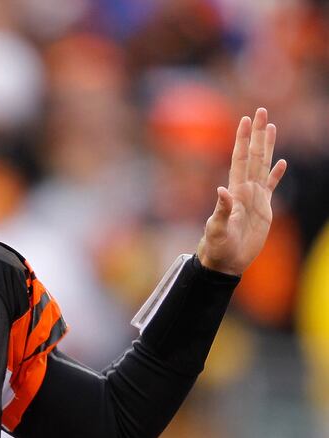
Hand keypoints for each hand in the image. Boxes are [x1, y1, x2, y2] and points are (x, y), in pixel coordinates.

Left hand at [197, 108, 286, 275]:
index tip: (247, 120)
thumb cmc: (218, 247)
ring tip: (272, 127)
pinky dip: (277, 174)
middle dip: (257, 134)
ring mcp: (254, 198)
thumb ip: (222, 210)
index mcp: (235, 191)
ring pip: (263, 165)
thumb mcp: (218, 229)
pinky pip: (272, 187)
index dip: (243, 140)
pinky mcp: (263, 210)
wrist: (225, 261)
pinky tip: (282, 162)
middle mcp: (244, 190)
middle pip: (254, 155)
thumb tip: (222, 190)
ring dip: (268, 147)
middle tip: (261, 111)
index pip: (240, 159)